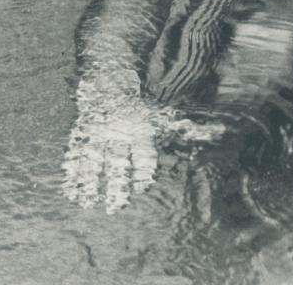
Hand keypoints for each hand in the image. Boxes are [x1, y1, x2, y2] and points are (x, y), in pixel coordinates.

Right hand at [63, 74, 223, 212]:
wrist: (109, 85)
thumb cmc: (141, 110)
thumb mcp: (165, 117)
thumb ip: (190, 129)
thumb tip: (221, 131)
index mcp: (140, 130)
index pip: (143, 152)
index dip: (143, 169)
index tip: (143, 187)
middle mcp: (118, 132)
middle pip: (117, 161)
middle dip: (116, 183)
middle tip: (117, 207)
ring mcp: (97, 135)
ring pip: (93, 160)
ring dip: (90, 183)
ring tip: (89, 205)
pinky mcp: (80, 136)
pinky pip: (74, 156)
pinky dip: (71, 175)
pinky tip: (71, 194)